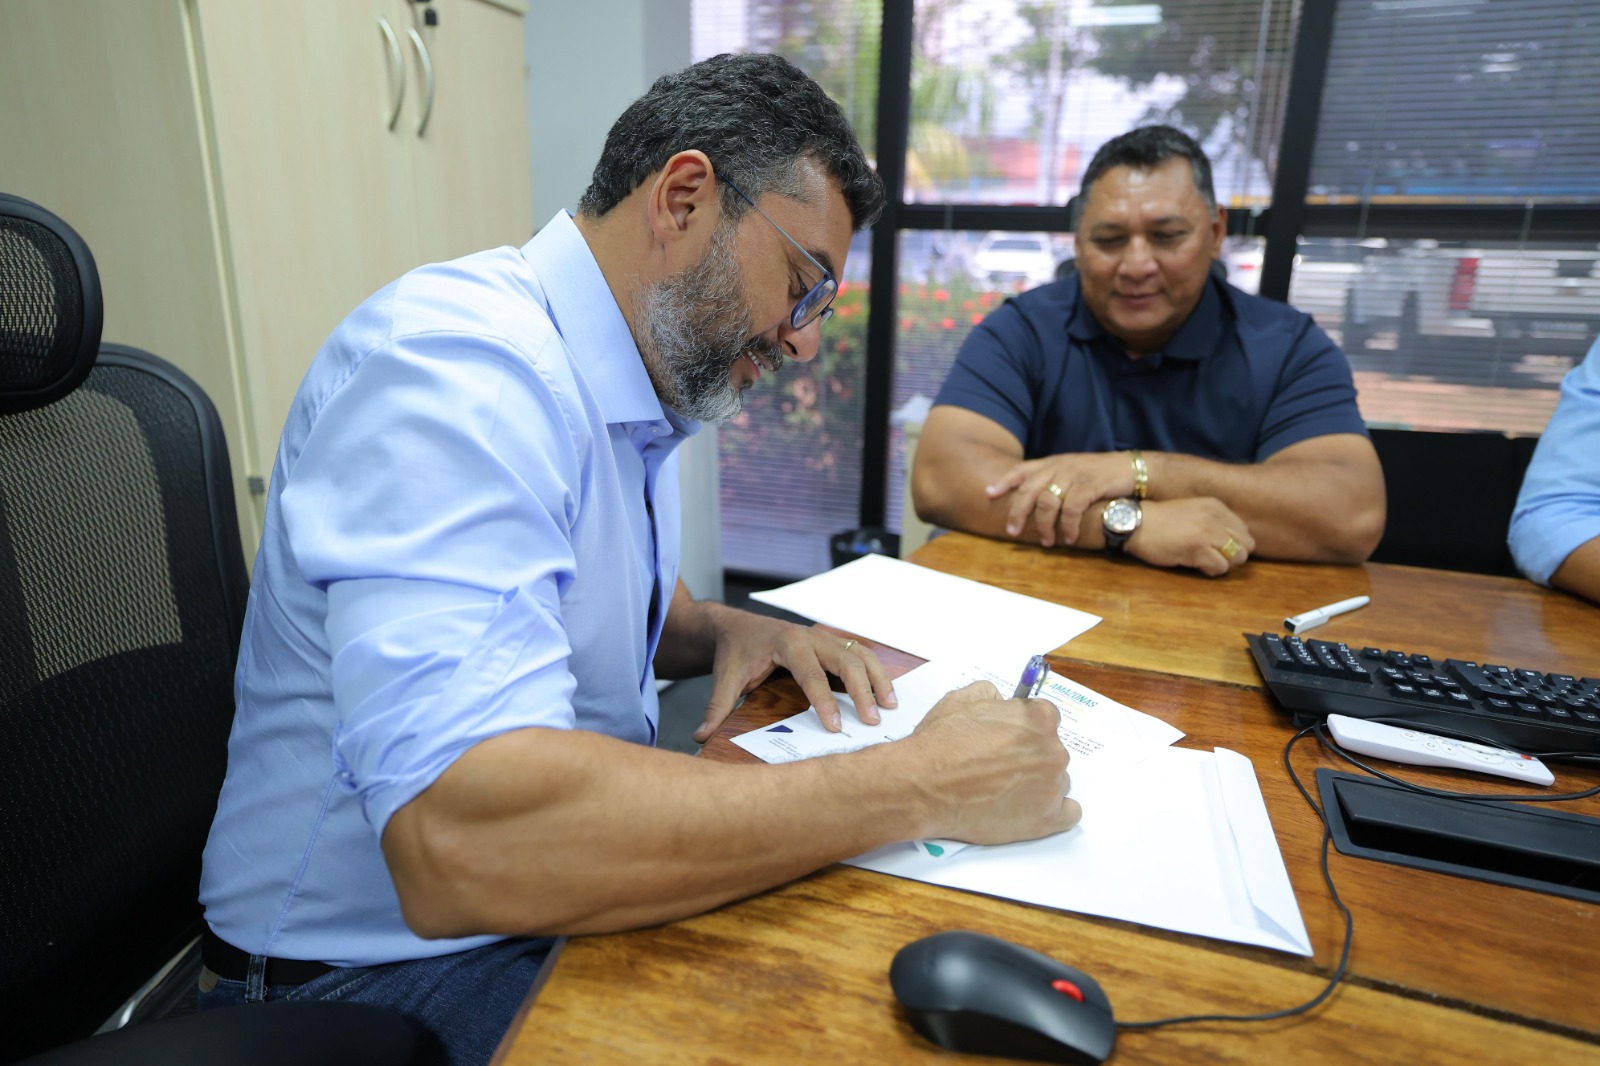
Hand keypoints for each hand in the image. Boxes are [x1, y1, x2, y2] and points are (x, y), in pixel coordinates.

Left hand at [693, 615, 897, 742]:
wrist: (737, 626)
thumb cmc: (735, 652)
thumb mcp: (725, 678)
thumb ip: (716, 707)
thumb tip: (700, 737)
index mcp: (786, 643)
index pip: (810, 674)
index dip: (824, 701)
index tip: (836, 726)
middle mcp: (810, 636)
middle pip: (845, 661)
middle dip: (862, 690)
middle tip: (874, 720)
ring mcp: (824, 637)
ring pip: (859, 654)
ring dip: (877, 678)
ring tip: (891, 706)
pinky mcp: (831, 643)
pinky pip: (860, 653)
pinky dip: (876, 671)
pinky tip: (886, 693)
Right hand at [902, 681, 1081, 843]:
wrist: (923, 786)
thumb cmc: (940, 744)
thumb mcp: (961, 700)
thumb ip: (991, 694)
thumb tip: (1002, 701)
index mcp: (1038, 718)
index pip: (1045, 719)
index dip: (1024, 729)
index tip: (1010, 739)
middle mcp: (1053, 750)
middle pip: (1051, 751)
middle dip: (1030, 757)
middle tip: (1000, 767)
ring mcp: (1052, 787)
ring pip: (1055, 782)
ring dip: (1037, 784)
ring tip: (1004, 791)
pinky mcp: (1046, 820)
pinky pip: (1068, 814)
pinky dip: (1055, 811)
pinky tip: (1033, 809)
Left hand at [986, 452, 1134, 547]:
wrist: (1132, 469)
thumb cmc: (1100, 475)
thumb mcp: (1072, 472)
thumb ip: (1053, 480)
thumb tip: (1033, 499)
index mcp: (1052, 463)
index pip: (1021, 470)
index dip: (1004, 481)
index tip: (988, 494)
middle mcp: (1059, 466)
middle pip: (1029, 489)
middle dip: (1018, 512)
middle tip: (1012, 532)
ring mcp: (1074, 474)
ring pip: (1048, 501)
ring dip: (1044, 525)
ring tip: (1047, 542)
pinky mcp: (1090, 484)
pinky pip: (1072, 508)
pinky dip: (1068, 526)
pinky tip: (1068, 538)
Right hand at [1128, 497, 1254, 576]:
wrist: (1134, 522)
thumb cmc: (1159, 521)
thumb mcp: (1192, 511)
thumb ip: (1212, 521)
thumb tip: (1230, 543)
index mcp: (1217, 506)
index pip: (1244, 531)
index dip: (1233, 544)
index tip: (1217, 549)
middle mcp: (1217, 517)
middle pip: (1246, 545)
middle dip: (1233, 556)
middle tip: (1213, 558)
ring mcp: (1208, 532)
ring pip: (1237, 558)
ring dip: (1223, 564)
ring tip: (1203, 561)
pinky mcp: (1198, 548)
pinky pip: (1220, 567)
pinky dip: (1211, 570)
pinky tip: (1195, 564)